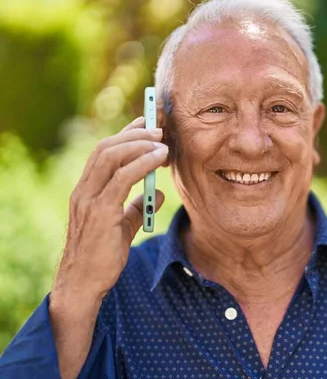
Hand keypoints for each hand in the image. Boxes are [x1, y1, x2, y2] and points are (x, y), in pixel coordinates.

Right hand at [52, 117, 168, 301]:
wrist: (83, 284)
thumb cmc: (101, 257)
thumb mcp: (123, 227)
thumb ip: (137, 207)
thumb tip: (158, 192)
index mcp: (86, 191)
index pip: (103, 152)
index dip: (125, 134)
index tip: (146, 122)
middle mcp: (83, 191)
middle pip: (106, 148)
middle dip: (134, 133)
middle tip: (159, 128)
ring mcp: (89, 200)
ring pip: (110, 157)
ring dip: (139, 144)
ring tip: (162, 140)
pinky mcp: (100, 212)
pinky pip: (122, 178)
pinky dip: (141, 163)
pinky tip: (159, 158)